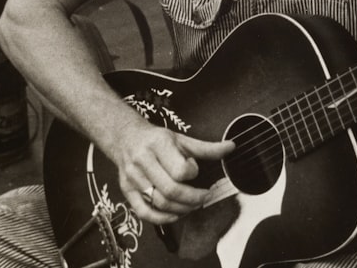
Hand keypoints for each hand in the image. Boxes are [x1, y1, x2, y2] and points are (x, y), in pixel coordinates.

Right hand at [112, 122, 233, 223]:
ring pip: (159, 203)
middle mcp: (143, 161)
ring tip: (191, 205)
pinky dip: (161, 218)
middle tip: (203, 197)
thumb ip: (206, 148)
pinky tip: (174, 214)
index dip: (193, 173)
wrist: (125, 137)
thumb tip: (231, 147)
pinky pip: (143, 212)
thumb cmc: (156, 139)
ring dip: (180, 209)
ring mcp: (133, 177)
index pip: (180, 170)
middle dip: (192, 199)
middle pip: (170, 190)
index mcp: (158, 144)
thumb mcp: (181, 139)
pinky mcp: (126, 190)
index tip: (195, 170)